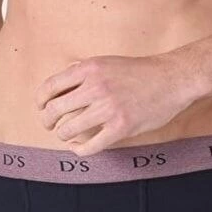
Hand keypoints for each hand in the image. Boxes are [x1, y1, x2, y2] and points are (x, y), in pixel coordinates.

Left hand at [35, 53, 192, 154]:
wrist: (172, 79)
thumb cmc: (140, 71)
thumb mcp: (107, 62)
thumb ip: (83, 72)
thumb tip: (59, 85)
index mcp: (89, 69)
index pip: (49, 87)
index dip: (39, 101)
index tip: (41, 108)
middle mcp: (95, 87)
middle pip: (54, 110)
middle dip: (47, 121)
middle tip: (50, 125)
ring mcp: (108, 109)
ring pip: (68, 129)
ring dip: (63, 135)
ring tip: (67, 135)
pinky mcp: (120, 127)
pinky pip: (90, 146)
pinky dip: (79, 150)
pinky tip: (78, 147)